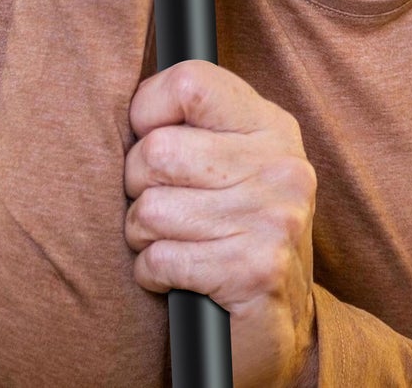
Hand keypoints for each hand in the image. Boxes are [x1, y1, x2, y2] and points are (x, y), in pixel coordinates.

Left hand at [124, 60, 317, 387]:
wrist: (280, 327)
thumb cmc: (234, 232)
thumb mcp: (230, 163)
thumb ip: (194, 126)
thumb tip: (130, 102)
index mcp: (272, 126)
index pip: (190, 83)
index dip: (147, 111)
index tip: (148, 137)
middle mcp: (281, 164)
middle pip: (157, 150)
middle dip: (137, 186)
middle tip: (160, 207)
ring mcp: (273, 217)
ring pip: (150, 209)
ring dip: (142, 236)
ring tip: (171, 242)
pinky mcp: (255, 270)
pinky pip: (160, 259)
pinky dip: (152, 272)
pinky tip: (176, 276)